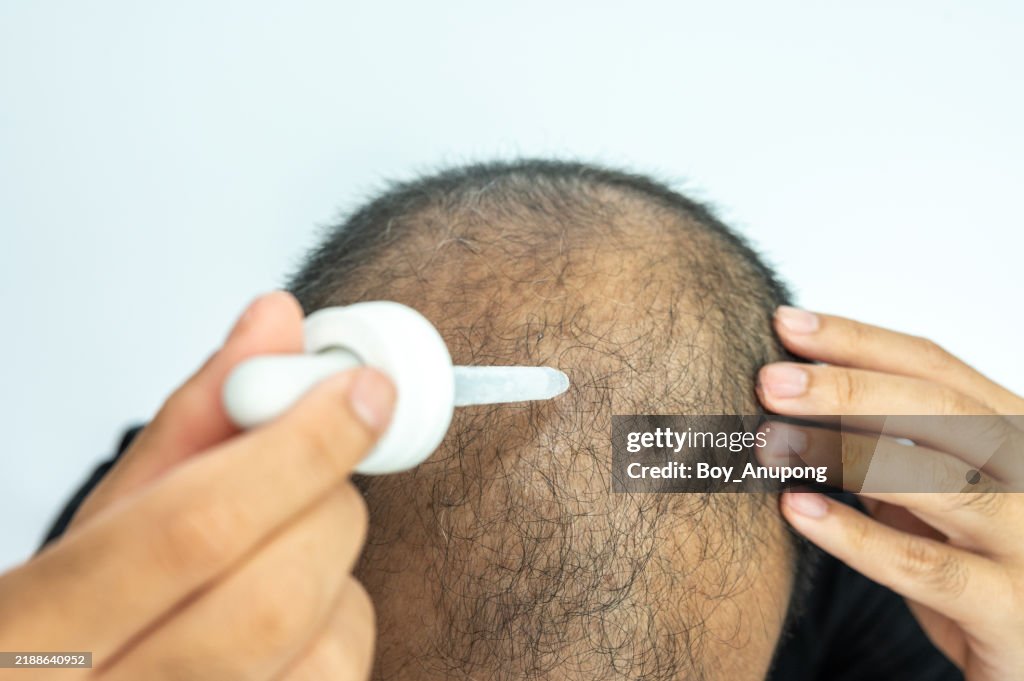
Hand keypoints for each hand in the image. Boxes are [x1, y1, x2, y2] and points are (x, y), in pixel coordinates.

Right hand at [0, 292, 394, 679]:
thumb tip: (277, 322)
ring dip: (338, 574)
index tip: (363, 392)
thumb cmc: (70, 623)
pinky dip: (341, 629)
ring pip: (328, 650)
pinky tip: (293, 622)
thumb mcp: (103, 519)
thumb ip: (194, 419)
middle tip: (320, 469)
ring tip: (283, 555)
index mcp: (31, 635)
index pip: (195, 529)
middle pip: (276, 596)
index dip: (299, 450)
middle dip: (326, 505)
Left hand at [756, 306, 1023, 679]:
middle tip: (768, 380)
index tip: (785, 323)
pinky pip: (926, 566)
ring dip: (846, 454)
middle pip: (941, 409)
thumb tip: (795, 388)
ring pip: (941, 480)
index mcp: (1013, 430)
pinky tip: (798, 513)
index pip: (933, 366)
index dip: (856, 341)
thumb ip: (887, 444)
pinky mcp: (1011, 610)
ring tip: (771, 441)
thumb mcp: (934, 492)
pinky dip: (857, 537)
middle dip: (848, 388)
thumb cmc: (975, 562)